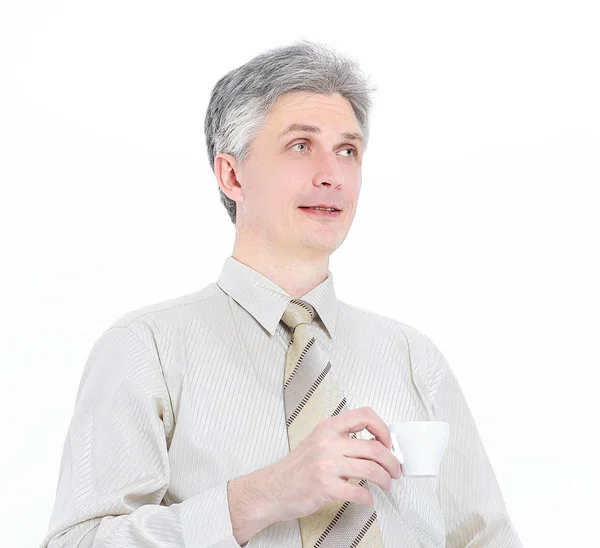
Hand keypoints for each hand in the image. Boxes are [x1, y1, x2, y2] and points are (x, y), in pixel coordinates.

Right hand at [259, 406, 402, 523]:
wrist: (272, 488)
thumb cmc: (296, 468)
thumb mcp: (318, 441)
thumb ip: (342, 439)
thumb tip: (374, 442)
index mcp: (328, 427)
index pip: (364, 416)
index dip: (383, 428)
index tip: (388, 441)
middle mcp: (328, 442)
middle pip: (374, 447)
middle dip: (392, 461)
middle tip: (395, 469)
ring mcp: (326, 464)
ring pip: (372, 469)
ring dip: (386, 480)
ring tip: (386, 484)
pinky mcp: (325, 487)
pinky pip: (358, 492)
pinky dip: (369, 498)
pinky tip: (368, 498)